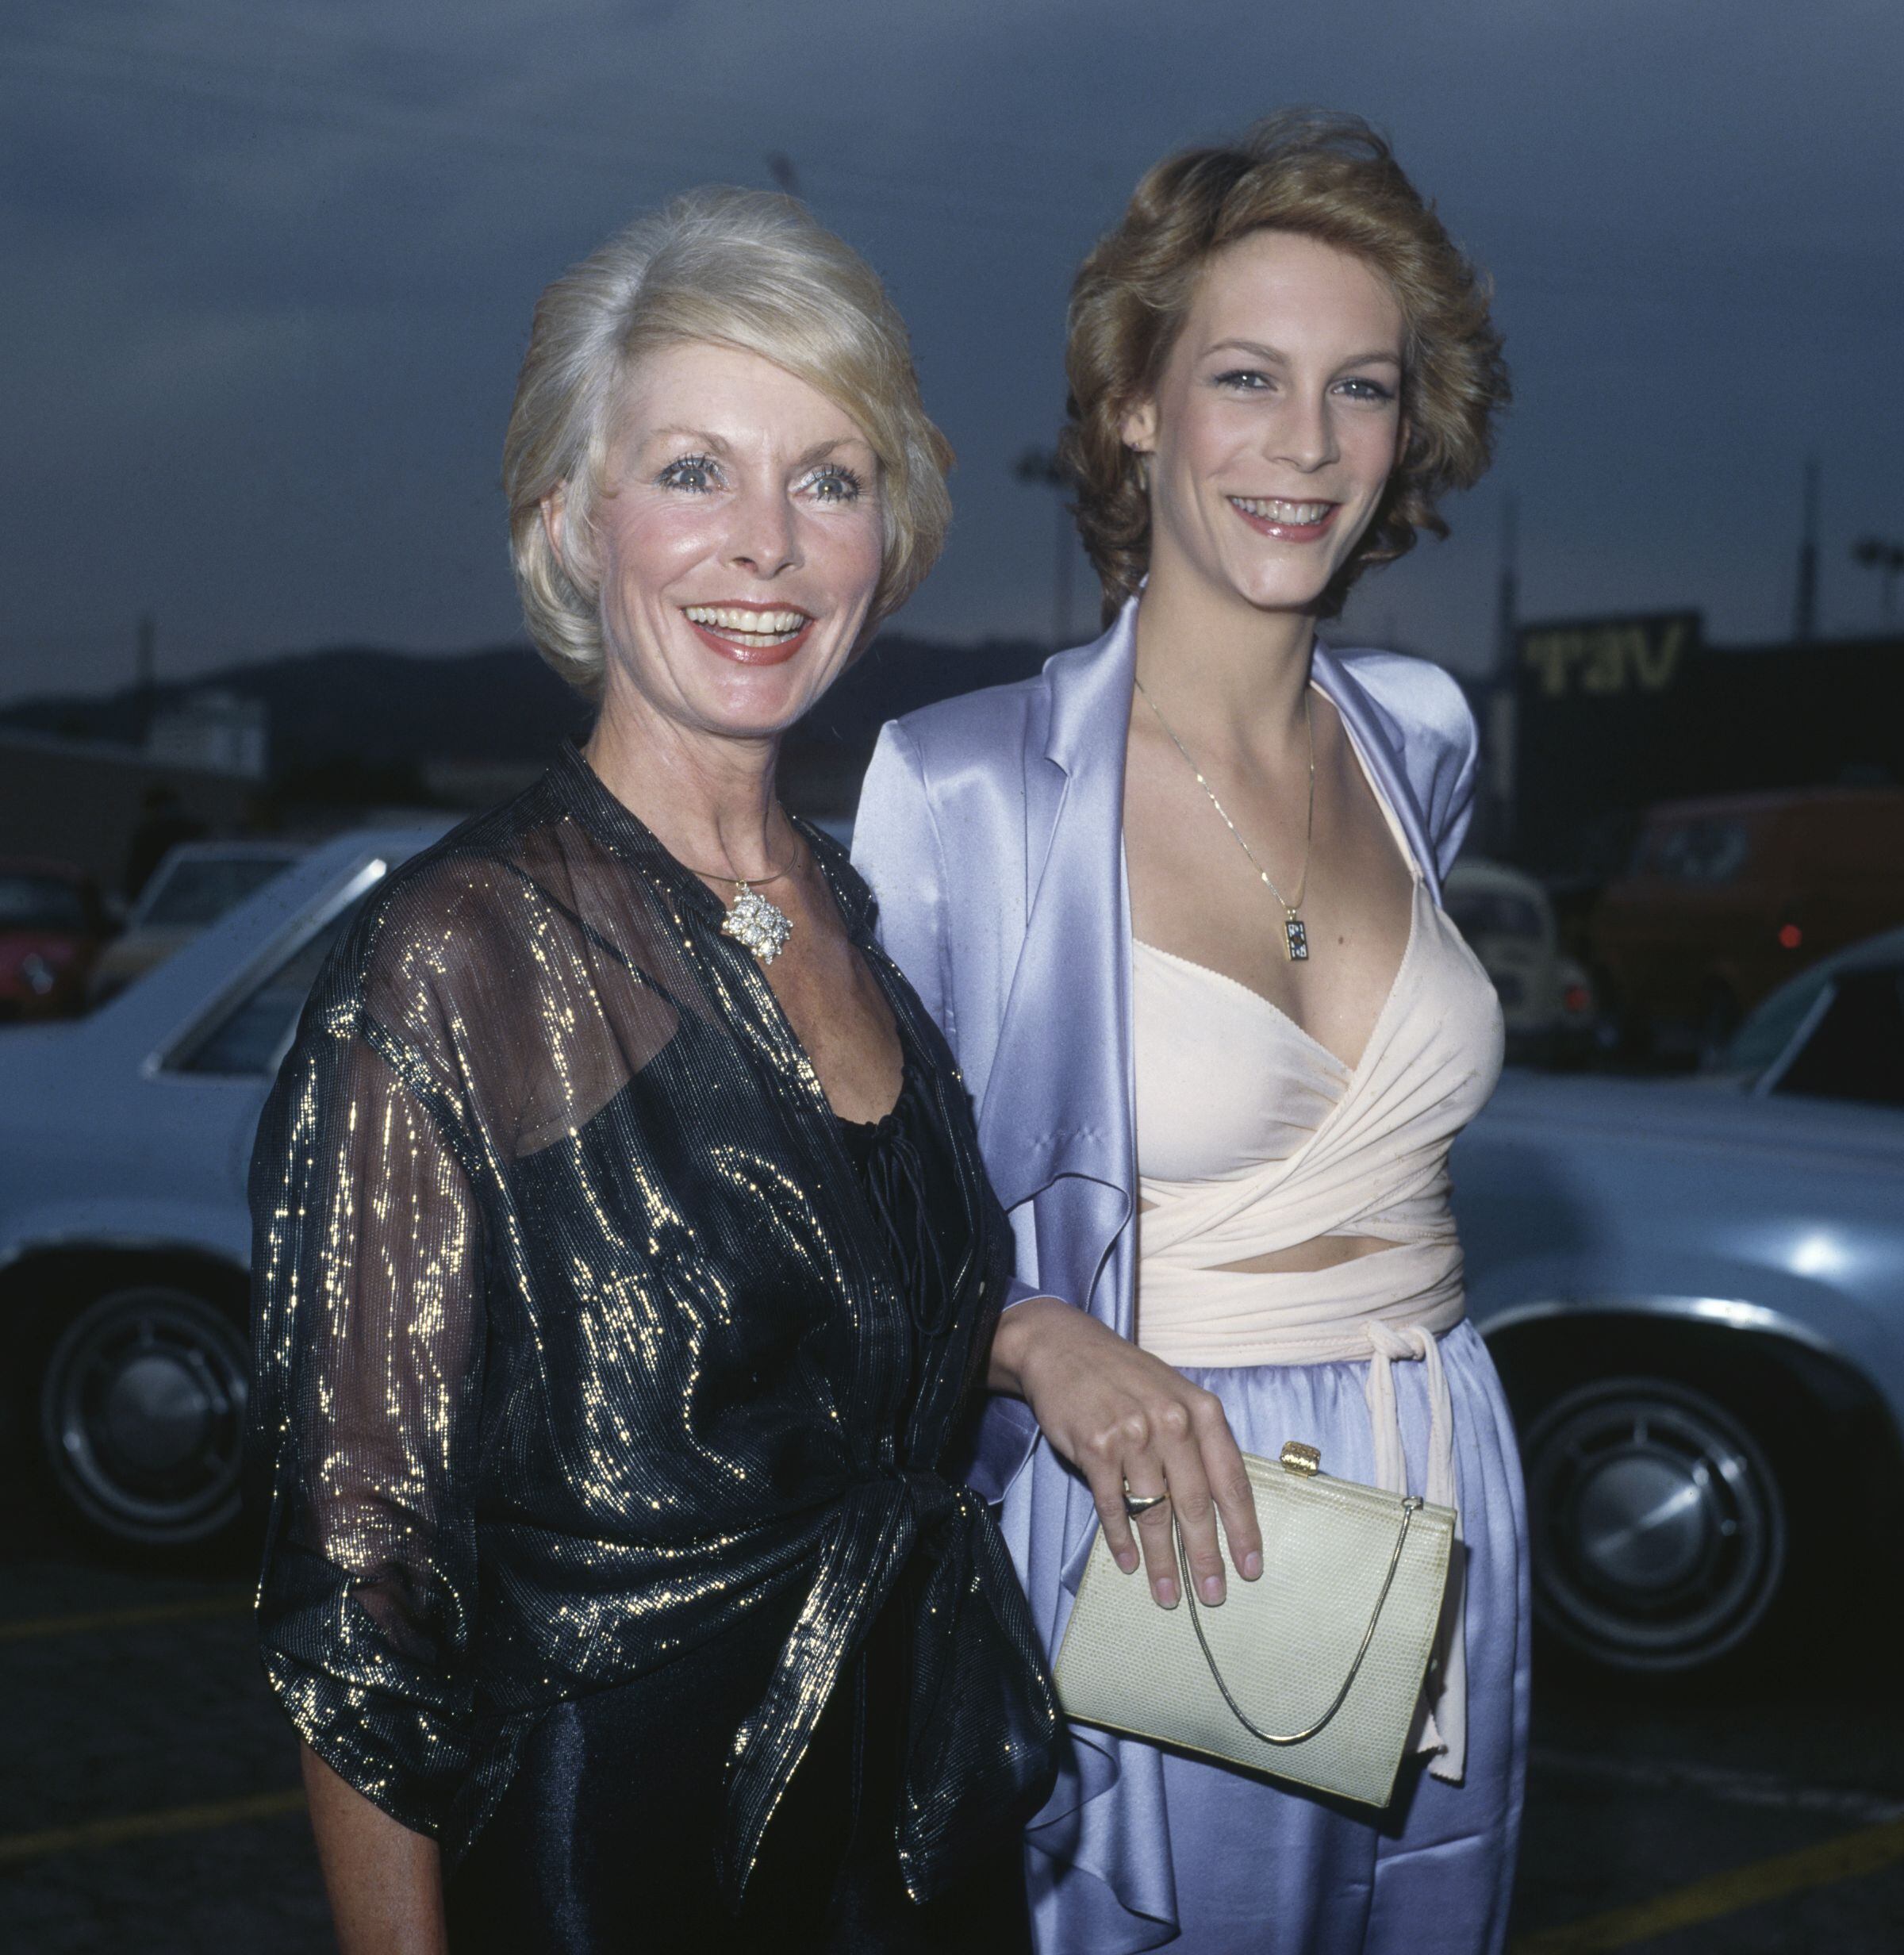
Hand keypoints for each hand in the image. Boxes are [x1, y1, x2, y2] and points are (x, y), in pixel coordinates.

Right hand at [990, 1297, 1261, 1609]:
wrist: (1064, 1348)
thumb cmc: (1126, 1377)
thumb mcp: (1175, 1395)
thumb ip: (1200, 1441)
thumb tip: (1221, 1506)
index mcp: (1202, 1410)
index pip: (1232, 1481)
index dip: (1243, 1530)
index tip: (1250, 1567)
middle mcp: (1171, 1422)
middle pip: (1196, 1505)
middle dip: (1206, 1557)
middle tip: (1213, 1595)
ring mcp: (1132, 1435)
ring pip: (1154, 1513)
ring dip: (1162, 1561)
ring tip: (1168, 1595)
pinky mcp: (1095, 1448)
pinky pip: (1113, 1506)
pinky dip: (1120, 1540)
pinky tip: (1127, 1562)